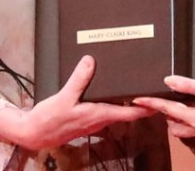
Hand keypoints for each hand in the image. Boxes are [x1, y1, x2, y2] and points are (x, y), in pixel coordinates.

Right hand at [0, 55, 150, 149]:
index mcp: (99, 115)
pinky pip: (105, 108)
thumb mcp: (64, 97)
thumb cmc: (50, 119)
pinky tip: (109, 89)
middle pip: (127, 111)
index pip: (131, 113)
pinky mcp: (86, 118)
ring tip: (133, 83)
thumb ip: (78, 79)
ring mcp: (94, 120)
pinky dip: (112, 100)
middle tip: (150, 84)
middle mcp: (100, 119)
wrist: (34, 133)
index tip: (160, 97)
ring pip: (116, 110)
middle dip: (139, 100)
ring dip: (125, 100)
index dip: (147, 106)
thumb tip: (91, 61)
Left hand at [134, 76, 194, 138]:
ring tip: (175, 102)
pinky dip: (189, 120)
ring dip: (176, 118)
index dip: (152, 103)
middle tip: (157, 100)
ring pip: (184, 129)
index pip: (167, 110)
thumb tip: (168, 81)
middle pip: (173, 125)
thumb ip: (188, 85)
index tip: (137, 99)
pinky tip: (194, 108)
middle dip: (164, 114)